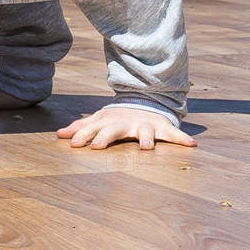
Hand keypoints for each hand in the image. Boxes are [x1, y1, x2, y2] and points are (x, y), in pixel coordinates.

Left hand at [57, 105, 195, 149]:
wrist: (146, 101)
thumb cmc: (118, 117)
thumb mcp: (100, 120)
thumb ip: (81, 128)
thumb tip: (58, 135)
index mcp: (109, 122)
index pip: (93, 128)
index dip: (83, 135)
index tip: (74, 144)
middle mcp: (126, 122)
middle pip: (113, 130)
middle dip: (105, 137)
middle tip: (96, 147)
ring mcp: (144, 125)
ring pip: (145, 132)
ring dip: (146, 139)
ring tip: (146, 148)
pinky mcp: (161, 128)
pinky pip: (173, 134)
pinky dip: (182, 138)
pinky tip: (191, 144)